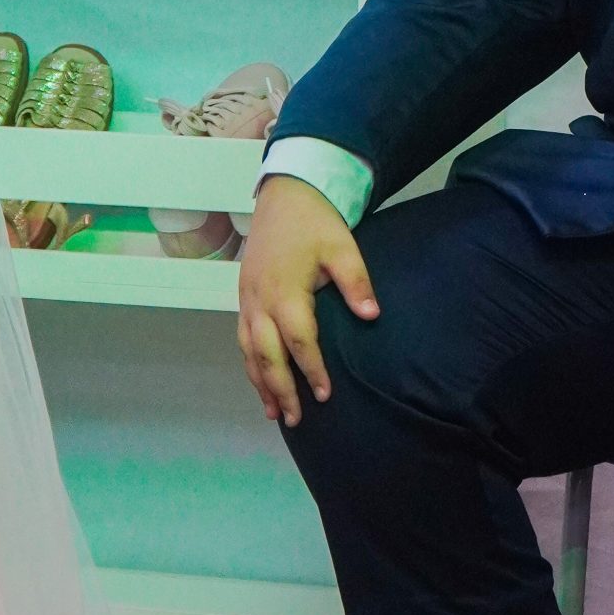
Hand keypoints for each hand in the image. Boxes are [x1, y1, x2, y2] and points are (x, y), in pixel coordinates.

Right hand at [237, 175, 379, 428]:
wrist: (284, 195)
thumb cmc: (317, 223)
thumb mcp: (343, 247)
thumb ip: (356, 281)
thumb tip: (371, 315)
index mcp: (286, 291)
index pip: (299, 340)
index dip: (312, 368)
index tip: (326, 394)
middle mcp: (260, 301)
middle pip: (267, 354)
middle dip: (281, 388)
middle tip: (296, 419)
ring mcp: (247, 299)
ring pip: (249, 350)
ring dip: (261, 382)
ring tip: (275, 412)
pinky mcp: (243, 296)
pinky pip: (242, 338)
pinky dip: (250, 363)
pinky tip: (260, 380)